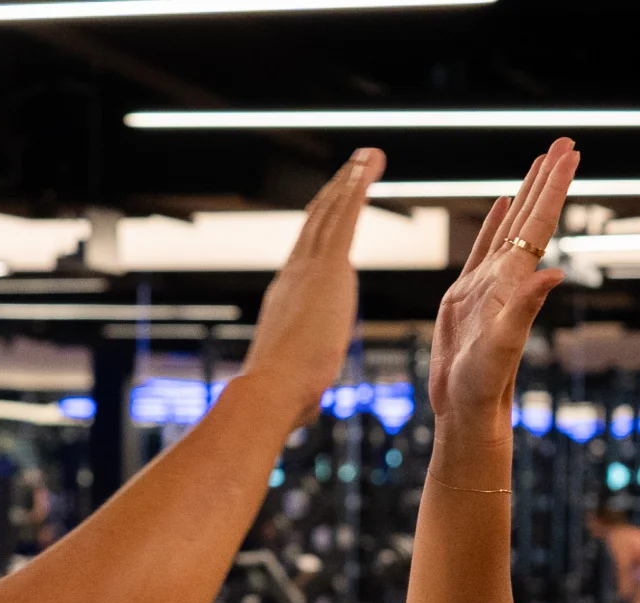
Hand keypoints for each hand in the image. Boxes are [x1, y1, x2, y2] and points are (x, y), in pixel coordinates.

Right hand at [240, 147, 386, 423]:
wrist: (270, 390)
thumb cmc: (282, 400)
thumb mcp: (299, 385)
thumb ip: (306, 385)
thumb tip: (306, 408)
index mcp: (287, 299)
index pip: (306, 255)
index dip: (319, 229)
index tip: (331, 209)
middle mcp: (293, 274)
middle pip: (317, 223)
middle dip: (335, 193)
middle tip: (351, 168)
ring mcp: (308, 268)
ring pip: (332, 211)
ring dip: (350, 180)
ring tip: (368, 156)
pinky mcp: (328, 268)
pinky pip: (346, 216)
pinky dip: (357, 187)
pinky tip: (369, 165)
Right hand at [429, 138, 578, 445]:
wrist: (466, 407)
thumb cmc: (485, 382)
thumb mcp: (505, 343)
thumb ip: (526, 307)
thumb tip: (553, 274)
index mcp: (516, 280)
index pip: (540, 223)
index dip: (555, 187)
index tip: (571, 153)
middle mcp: (508, 276)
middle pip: (532, 216)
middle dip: (548, 178)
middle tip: (565, 142)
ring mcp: (488, 283)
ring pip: (512, 226)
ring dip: (527, 193)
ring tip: (540, 161)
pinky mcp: (467, 295)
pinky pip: (484, 246)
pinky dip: (496, 222)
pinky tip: (505, 203)